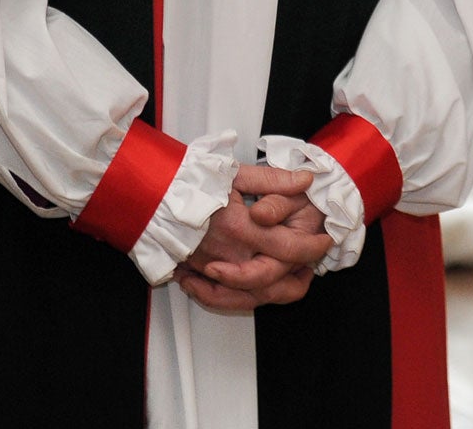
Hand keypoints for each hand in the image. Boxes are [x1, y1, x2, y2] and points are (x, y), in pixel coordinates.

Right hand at [175, 164, 332, 312]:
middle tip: (311, 265)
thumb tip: (305, 180)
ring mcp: (212, 269)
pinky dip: (244, 299)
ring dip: (276, 293)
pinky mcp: (199, 275)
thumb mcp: (235, 173)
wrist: (149, 194)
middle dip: (298, 279)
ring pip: (251, 297)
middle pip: (272, 283)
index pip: (288, 249)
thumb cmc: (189, 181)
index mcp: (241, 228)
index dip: (312, 248)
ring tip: (293, 280)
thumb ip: (273, 179)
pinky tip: (257, 289)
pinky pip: (225, 298)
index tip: (323, 242)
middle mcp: (228, 255)